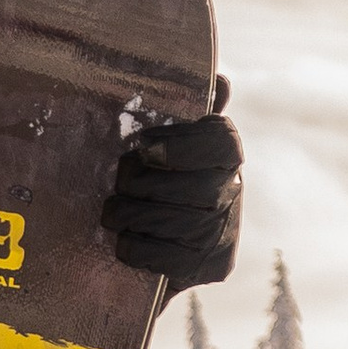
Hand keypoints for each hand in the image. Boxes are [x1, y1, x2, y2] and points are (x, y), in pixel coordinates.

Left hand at [105, 78, 242, 294]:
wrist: (155, 248)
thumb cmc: (151, 181)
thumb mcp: (161, 142)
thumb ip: (184, 108)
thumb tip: (220, 81)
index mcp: (224, 154)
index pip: (222, 142)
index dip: (183, 144)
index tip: (144, 145)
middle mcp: (234, 192)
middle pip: (195, 186)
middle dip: (143, 184)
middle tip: (120, 183)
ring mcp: (226, 232)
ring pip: (177, 222)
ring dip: (132, 215)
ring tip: (114, 212)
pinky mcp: (213, 267)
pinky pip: (167, 257)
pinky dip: (136, 248)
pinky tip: (127, 240)